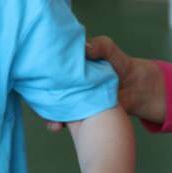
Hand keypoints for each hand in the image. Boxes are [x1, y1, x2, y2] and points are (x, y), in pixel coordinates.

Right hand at [46, 37, 165, 130]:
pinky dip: (57, 122)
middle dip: (39, 94)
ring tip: (48, 118)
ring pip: (52, 104)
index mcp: (69, 65)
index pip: (50, 68)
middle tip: (38, 99)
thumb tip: (85, 48)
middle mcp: (66, 81)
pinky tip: (57, 125)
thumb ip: (99, 46)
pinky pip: (64, 118)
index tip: (35, 75)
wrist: (136, 88)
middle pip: (46, 87)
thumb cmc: (119, 63)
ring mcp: (71, 97)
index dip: (40, 71)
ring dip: (46, 112)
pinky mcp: (77, 112)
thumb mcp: (108, 49)